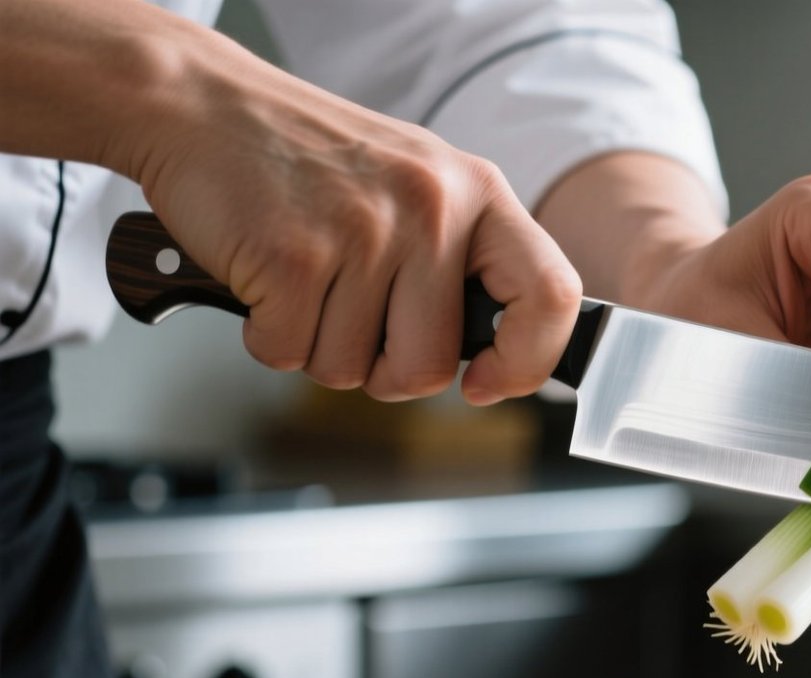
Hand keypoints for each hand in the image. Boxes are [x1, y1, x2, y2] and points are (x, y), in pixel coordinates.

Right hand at [120, 24, 579, 404]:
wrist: (201, 104)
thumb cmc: (308, 159)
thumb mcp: (417, 186)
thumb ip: (462, 261)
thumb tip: (497, 357)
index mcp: (478, 193)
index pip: (552, 296)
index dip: (528, 361)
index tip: (486, 382)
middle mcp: (432, 208)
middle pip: (431, 366)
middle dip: (383, 368)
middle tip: (349, 316)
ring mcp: (364, 231)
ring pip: (353, 370)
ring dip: (317, 347)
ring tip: (304, 279)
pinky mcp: (293, 257)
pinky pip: (289, 354)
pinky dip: (267, 334)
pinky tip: (264, 279)